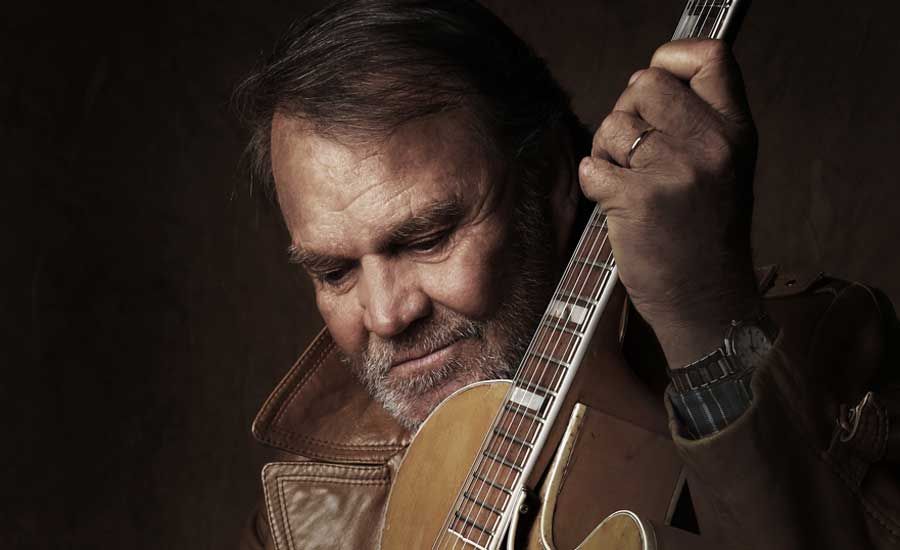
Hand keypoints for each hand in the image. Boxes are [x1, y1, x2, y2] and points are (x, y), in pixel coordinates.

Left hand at [578, 39, 760, 367]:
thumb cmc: (705, 235)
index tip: (657, 86)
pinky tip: (615, 205)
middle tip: (634, 153)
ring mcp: (677, 171)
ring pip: (612, 125)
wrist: (706, 300)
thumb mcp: (724, 168)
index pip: (709, 56)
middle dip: (626, 114)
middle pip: (644, 84)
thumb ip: (697, 122)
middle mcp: (713, 144)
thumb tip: (642, 83)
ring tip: (628, 183)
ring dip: (606, 152)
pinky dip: (593, 184)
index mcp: (737, 131)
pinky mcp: (640, 199)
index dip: (670, 60)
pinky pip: (592, 166)